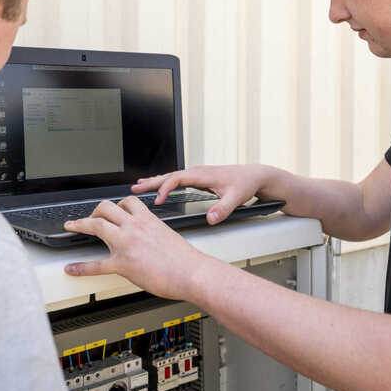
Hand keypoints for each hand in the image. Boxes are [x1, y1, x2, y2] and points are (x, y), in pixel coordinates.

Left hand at [63, 196, 206, 300]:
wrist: (191, 272)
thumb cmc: (184, 259)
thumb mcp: (168, 235)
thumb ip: (154, 233)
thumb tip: (150, 239)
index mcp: (148, 220)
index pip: (128, 202)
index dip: (116, 204)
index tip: (110, 207)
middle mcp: (134, 227)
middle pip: (106, 207)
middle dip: (94, 210)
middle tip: (89, 217)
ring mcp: (126, 244)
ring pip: (97, 225)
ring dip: (80, 224)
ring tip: (72, 226)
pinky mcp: (122, 264)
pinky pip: (96, 265)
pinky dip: (81, 267)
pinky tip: (72, 268)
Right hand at [131, 164, 277, 223]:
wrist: (255, 175)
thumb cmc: (246, 183)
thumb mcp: (236, 198)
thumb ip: (223, 208)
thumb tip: (211, 218)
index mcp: (203, 175)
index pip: (177, 178)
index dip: (165, 188)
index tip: (157, 200)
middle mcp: (198, 172)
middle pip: (169, 175)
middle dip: (151, 182)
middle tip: (135, 188)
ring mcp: (198, 174)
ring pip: (172, 176)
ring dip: (155, 181)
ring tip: (139, 186)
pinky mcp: (199, 178)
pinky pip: (177, 179)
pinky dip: (165, 182)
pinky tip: (159, 187)